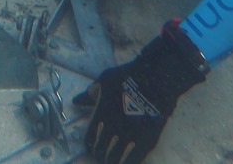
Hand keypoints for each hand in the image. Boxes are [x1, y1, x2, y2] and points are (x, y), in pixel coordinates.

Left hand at [76, 21, 207, 163]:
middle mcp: (113, 129)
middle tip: (103, 155)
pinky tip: (127, 160)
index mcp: (101, 115)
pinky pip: (134, 159)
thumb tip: (76, 101)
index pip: (90, 139)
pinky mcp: (147, 140)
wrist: (157, 77)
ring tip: (113, 160)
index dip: (90, 146)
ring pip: (116, 159)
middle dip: (100, 155)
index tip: (92, 147)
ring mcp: (130, 136)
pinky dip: (128, 161)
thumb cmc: (129, 76)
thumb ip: (90, 94)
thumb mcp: (105, 80)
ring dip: (112, 161)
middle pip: (101, 152)